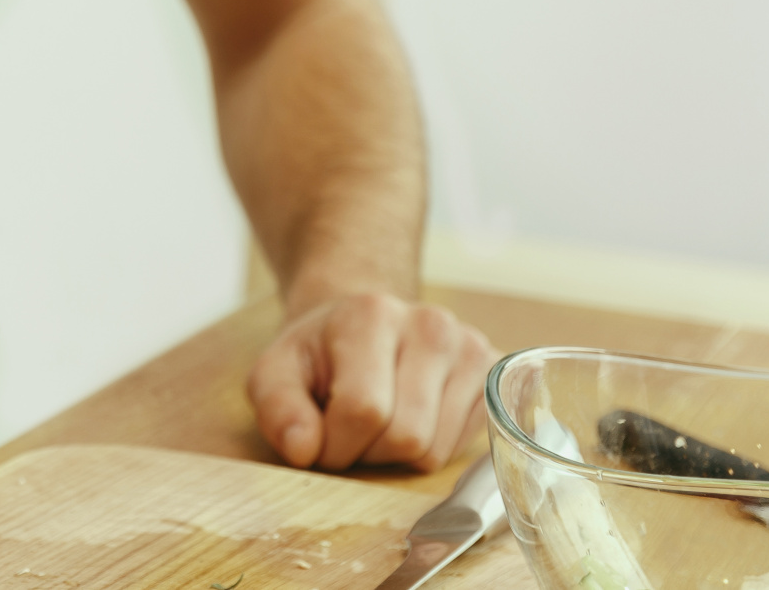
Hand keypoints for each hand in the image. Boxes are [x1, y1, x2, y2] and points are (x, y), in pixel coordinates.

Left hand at [248, 292, 496, 470]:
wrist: (363, 324)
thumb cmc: (318, 355)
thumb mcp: (276, 373)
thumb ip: (277, 409)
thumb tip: (303, 448)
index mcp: (371, 313)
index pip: (362, 410)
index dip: (334, 444)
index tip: (318, 437)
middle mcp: (431, 324)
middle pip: (406, 435)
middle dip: (367, 451)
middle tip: (349, 428)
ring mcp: (469, 347)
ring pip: (435, 450)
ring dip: (397, 455)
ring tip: (379, 421)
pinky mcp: (492, 374)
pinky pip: (461, 449)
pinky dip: (429, 449)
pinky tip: (412, 418)